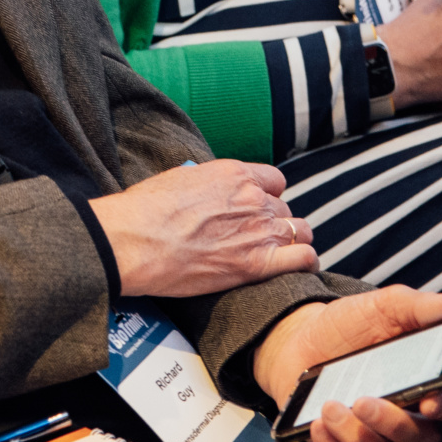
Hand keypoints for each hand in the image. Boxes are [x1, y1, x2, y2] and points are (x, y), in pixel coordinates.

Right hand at [87, 159, 316, 297]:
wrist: (134, 241)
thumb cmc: (145, 210)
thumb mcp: (180, 179)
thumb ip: (207, 183)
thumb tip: (208, 191)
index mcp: (234, 174)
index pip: (274, 181)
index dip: (267, 196)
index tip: (257, 209)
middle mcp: (252, 198)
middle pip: (284, 209)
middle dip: (275, 223)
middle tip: (258, 239)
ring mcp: (258, 230)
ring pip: (300, 230)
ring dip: (293, 241)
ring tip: (283, 255)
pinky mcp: (257, 264)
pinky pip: (303, 258)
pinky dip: (306, 262)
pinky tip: (302, 268)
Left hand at [253, 287, 441, 441]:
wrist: (301, 338)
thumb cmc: (352, 326)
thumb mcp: (385, 307)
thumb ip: (423, 307)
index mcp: (429, 383)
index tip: (430, 402)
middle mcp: (409, 418)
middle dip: (394, 425)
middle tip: (364, 400)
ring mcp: (379, 440)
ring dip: (361, 441)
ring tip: (332, 407)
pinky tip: (318, 423)